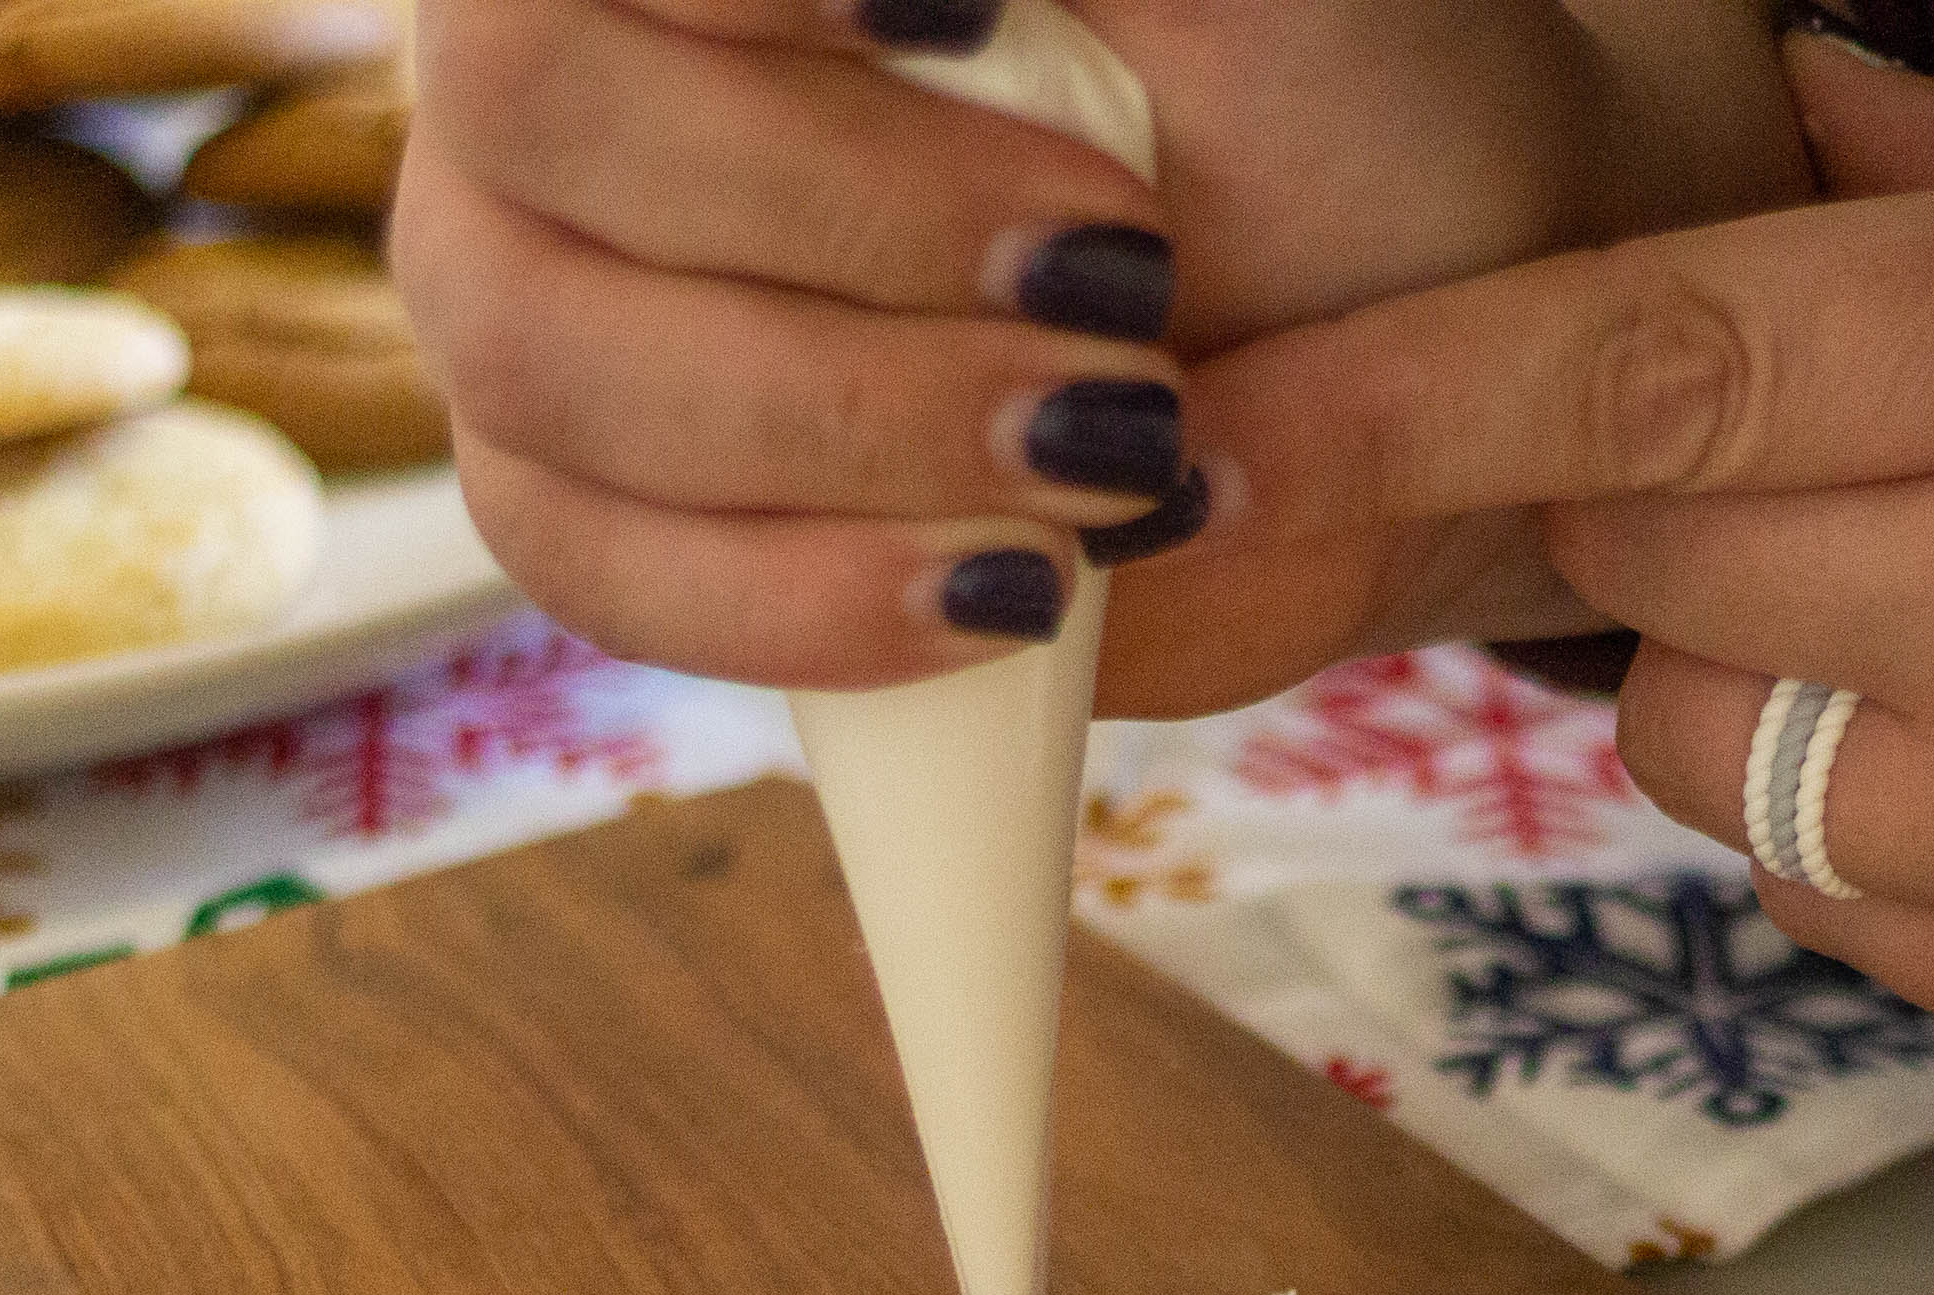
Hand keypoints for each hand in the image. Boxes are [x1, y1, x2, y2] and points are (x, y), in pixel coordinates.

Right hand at [395, 0, 1805, 698]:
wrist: (1397, 331)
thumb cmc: (1326, 87)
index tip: (973, 13)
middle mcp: (564, 65)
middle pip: (535, 113)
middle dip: (837, 218)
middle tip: (1116, 291)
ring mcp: (543, 281)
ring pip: (543, 358)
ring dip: (843, 426)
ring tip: (1103, 465)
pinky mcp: (595, 494)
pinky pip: (592, 562)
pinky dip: (802, 597)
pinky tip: (1002, 594)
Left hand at [1184, 38, 1933, 1141]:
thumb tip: (1786, 128)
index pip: (1642, 355)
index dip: (1378, 394)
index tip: (1175, 443)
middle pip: (1630, 543)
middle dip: (1646, 467)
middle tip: (1827, 419)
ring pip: (1697, 740)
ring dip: (1750, 648)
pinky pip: (1826, 889)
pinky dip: (1856, 802)